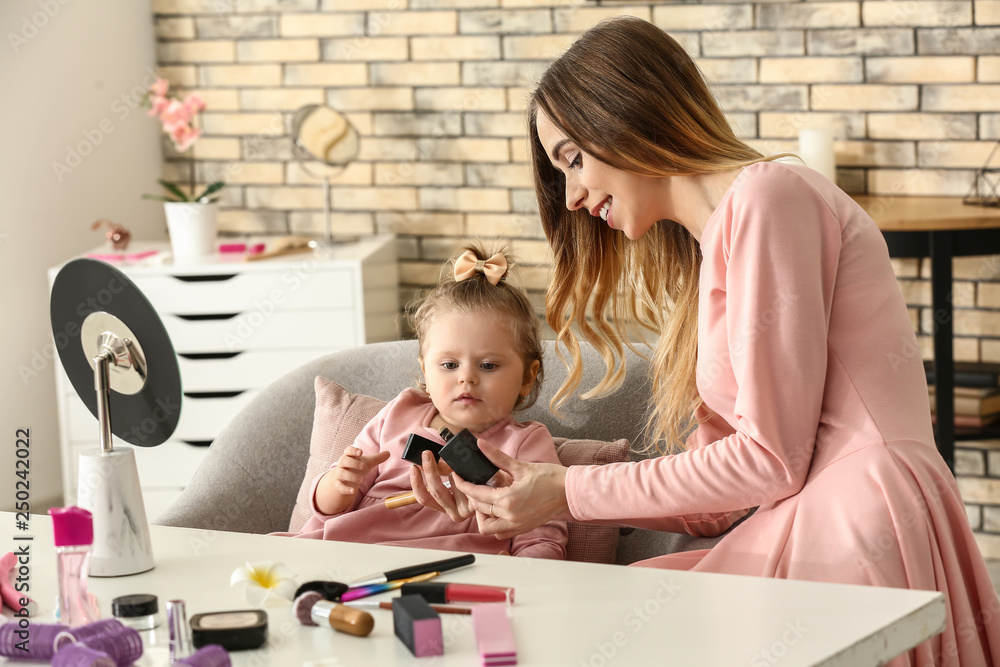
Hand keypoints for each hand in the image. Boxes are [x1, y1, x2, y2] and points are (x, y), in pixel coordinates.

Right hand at [315, 447, 389, 514]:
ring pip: (342, 473)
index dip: (353, 450)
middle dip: (354, 463)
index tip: (361, 452)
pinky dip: (346, 489)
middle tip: (364, 467)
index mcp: (349, 456)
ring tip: (363, 480)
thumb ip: (377, 458)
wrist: (343, 479)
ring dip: (352, 476)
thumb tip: (388, 453)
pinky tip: (353, 491)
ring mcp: (339, 475)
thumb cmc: (356, 467)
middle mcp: (342, 464)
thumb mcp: (367, 463)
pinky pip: (340, 486)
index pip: (348, 450)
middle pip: (344, 461)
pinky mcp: (338, 485)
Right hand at [409, 451, 473, 521]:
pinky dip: (463, 475)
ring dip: (450, 470)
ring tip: (453, 459)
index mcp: (445, 506)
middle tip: (426, 453)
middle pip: (435, 491)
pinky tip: (464, 468)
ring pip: (451, 486)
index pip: (423, 497)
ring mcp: (463, 510)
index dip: (416, 482)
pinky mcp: (475, 507)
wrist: (502, 486)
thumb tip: (428, 455)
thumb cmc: (480, 480)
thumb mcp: (457, 475)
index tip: (413, 466)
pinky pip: (465, 487)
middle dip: (429, 470)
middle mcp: (452, 512)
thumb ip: (444, 469)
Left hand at [452, 441, 570, 540]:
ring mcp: (517, 525)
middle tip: (475, 486)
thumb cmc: (549, 477)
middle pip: (479, 511)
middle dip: (473, 498)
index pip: (476, 494)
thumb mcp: (520, 466)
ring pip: (488, 528)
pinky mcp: (524, 528)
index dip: (463, 485)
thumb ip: (497, 457)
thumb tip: (481, 444)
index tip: (457, 478)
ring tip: (487, 501)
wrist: (570, 490)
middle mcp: (510, 516)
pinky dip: (496, 523)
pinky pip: (502, 532)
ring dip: (483, 516)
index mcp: (508, 500)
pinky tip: (499, 509)